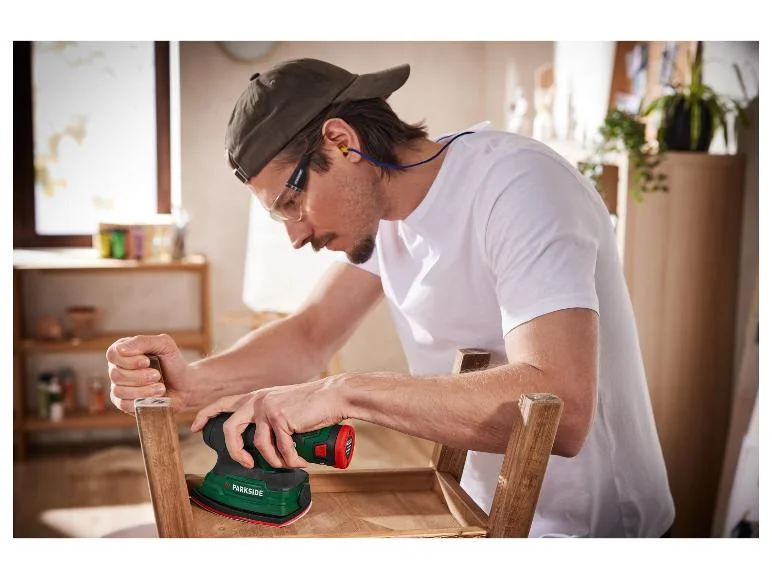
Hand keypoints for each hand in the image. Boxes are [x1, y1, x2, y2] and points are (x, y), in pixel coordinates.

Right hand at [106, 333, 194, 413]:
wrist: (185, 386)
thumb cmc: (173, 363)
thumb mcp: (164, 345)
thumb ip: (144, 341)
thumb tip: (121, 349)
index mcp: (123, 351)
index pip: (113, 354)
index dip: (129, 360)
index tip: (147, 361)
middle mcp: (118, 368)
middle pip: (116, 374)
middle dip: (140, 376)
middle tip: (157, 375)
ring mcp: (118, 386)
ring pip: (119, 391)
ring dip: (143, 389)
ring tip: (160, 387)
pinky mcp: (124, 403)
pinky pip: (123, 404)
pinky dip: (141, 400)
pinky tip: (155, 396)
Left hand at [190, 375, 349, 468]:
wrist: (334, 395)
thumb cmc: (313, 404)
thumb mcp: (284, 405)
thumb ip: (270, 417)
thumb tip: (262, 445)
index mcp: (257, 396)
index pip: (223, 402)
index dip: (207, 415)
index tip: (196, 427)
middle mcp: (258, 400)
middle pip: (231, 429)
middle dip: (235, 452)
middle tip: (246, 463)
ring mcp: (268, 408)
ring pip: (260, 446)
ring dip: (275, 461)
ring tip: (289, 463)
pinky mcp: (281, 418)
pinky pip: (281, 449)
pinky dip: (291, 460)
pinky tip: (300, 461)